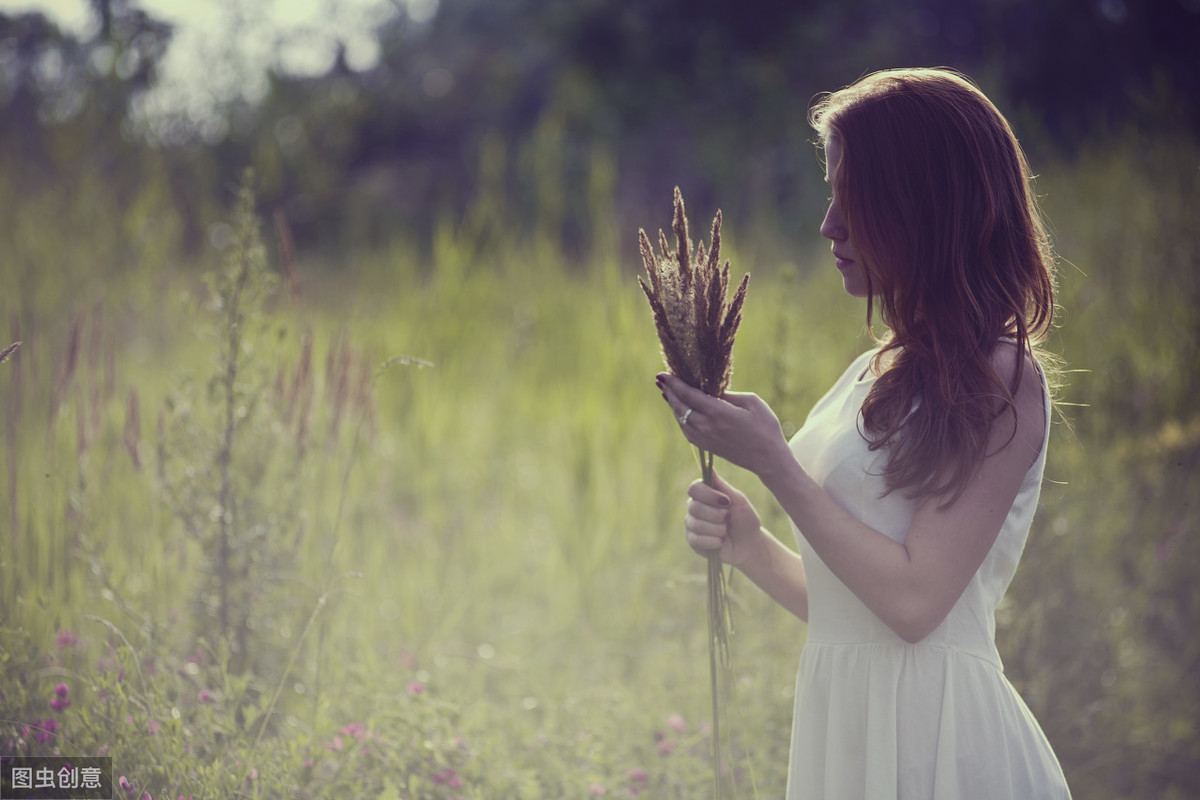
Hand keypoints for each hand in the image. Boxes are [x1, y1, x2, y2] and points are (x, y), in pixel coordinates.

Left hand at [657, 373, 791, 480]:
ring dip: (673, 405)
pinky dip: (680, 418)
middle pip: (680, 406)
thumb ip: (729, 394)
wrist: (768, 459)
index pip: (689, 394)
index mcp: (719, 413)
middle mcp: (707, 426)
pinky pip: (686, 430)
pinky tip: (680, 411)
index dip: (674, 383)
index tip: (662, 374)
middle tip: (660, 380)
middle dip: (669, 392)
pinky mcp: (707, 446)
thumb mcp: (752, 402)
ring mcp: (705, 438)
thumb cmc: (765, 427)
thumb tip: (711, 389)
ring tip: (667, 393)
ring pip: (681, 419)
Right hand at [684, 472, 763, 568]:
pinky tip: (721, 542)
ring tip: (726, 531)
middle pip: (694, 507)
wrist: (750, 545)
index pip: (694, 488)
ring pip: (696, 524)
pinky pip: (697, 540)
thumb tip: (709, 466)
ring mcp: (692, 525)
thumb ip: (723, 486)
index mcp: (704, 494)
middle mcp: (694, 507)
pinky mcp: (693, 541)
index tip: (726, 501)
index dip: (708, 495)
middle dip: (716, 515)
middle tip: (729, 518)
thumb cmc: (745, 519)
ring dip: (718, 529)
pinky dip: (713, 541)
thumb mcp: (738, 501)